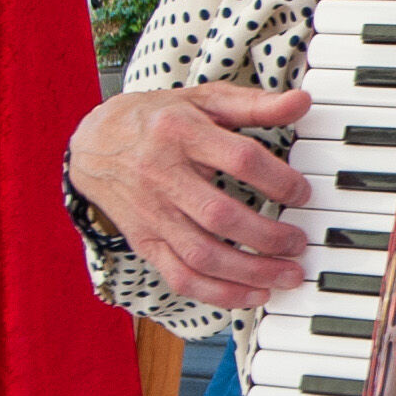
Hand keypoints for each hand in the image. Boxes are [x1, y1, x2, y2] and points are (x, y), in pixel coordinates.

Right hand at [67, 83, 314, 309]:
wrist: (93, 143)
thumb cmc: (157, 121)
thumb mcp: (204, 101)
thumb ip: (255, 104)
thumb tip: (301, 101)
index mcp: (181, 133)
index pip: (239, 159)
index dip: (278, 180)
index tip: (302, 194)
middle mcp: (162, 176)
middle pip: (220, 216)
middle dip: (268, 236)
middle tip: (299, 244)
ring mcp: (152, 214)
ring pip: (202, 255)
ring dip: (250, 272)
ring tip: (287, 275)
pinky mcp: (144, 242)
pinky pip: (181, 277)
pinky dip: (219, 293)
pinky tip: (252, 294)